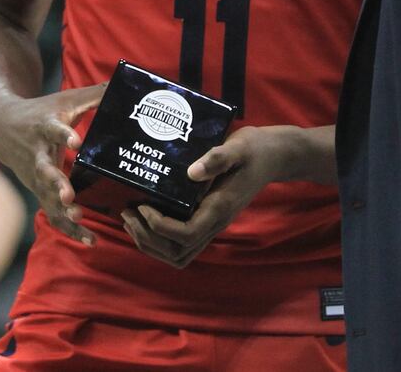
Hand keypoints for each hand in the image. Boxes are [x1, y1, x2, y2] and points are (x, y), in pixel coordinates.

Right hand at [0, 84, 105, 244]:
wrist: (1, 126)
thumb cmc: (41, 112)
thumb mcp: (65, 99)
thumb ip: (95, 94)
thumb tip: (126, 81)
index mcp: (45, 128)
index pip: (54, 131)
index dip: (63, 136)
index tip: (75, 141)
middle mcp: (37, 154)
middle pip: (44, 171)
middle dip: (56, 184)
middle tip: (68, 195)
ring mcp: (35, 176)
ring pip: (47, 197)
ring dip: (62, 210)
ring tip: (79, 218)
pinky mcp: (39, 192)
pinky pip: (53, 214)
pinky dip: (70, 228)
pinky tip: (91, 240)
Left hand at [120, 125, 286, 268]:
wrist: (272, 157)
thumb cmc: (254, 150)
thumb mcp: (238, 147)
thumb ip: (217, 158)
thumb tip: (192, 172)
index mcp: (220, 209)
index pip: (186, 235)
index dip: (160, 227)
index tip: (142, 206)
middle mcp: (215, 223)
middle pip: (178, 252)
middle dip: (148, 238)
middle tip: (128, 213)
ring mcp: (211, 224)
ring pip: (179, 254)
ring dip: (151, 244)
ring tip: (131, 220)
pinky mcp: (207, 219)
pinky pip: (182, 244)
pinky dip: (159, 240)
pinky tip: (144, 218)